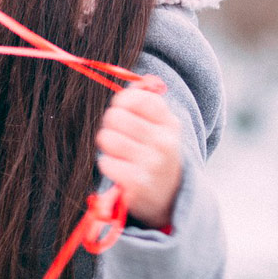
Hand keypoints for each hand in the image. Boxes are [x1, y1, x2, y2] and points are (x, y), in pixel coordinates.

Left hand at [94, 82, 182, 229]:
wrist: (171, 197)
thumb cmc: (159, 154)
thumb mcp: (163, 127)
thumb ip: (148, 100)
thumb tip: (135, 81)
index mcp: (170, 124)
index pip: (138, 98)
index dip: (123, 102)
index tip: (124, 110)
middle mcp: (164, 142)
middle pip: (115, 116)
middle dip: (111, 123)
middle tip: (118, 133)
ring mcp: (151, 164)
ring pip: (107, 138)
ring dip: (108, 144)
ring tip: (119, 151)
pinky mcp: (136, 184)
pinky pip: (105, 162)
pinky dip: (108, 164)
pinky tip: (121, 169)